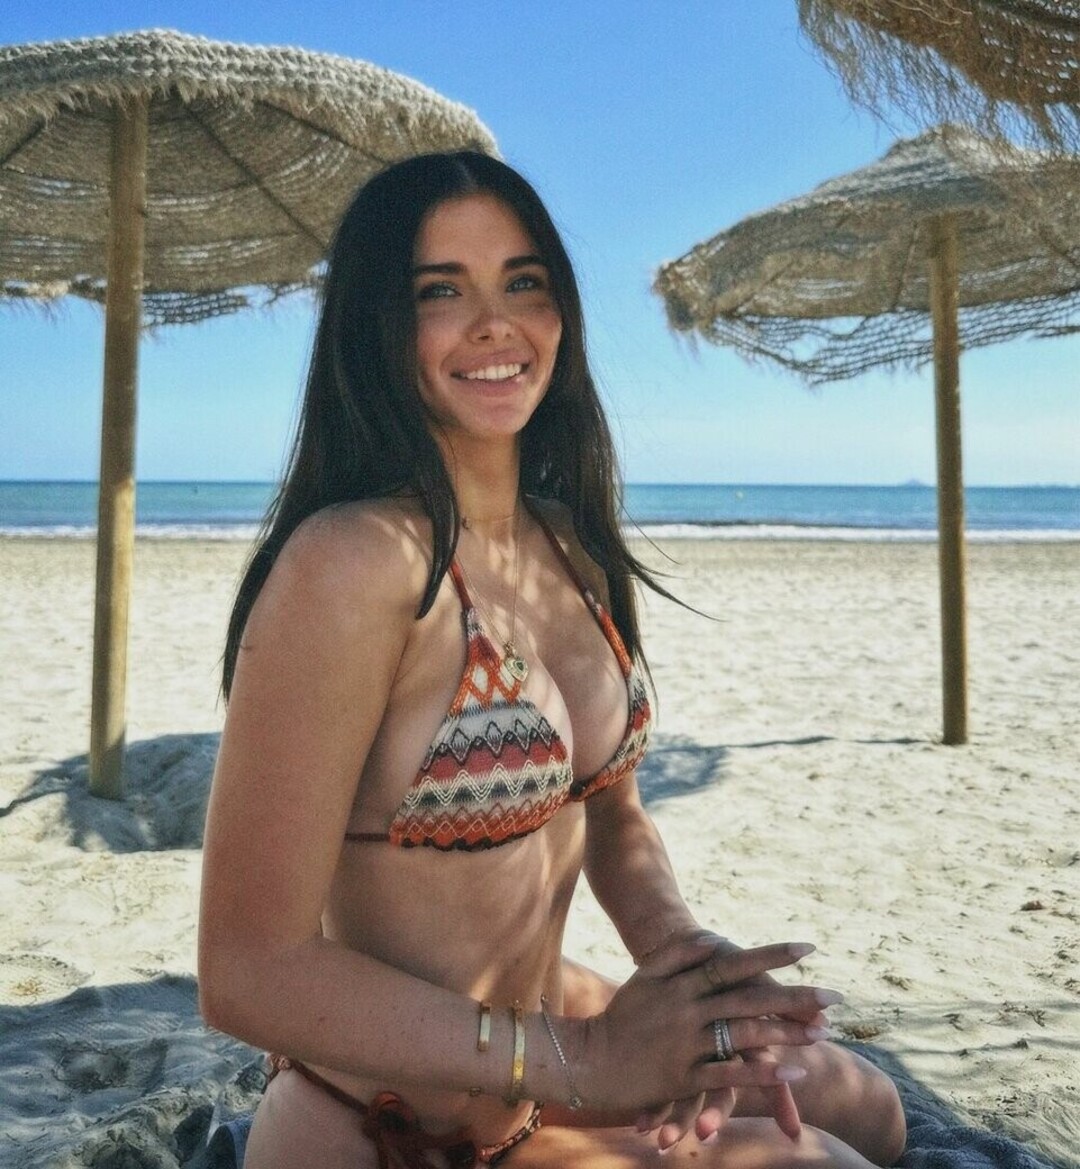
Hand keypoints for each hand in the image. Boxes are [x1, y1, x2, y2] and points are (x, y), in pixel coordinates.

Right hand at [578, 934, 836, 1119]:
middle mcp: (688, 1009)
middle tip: (833, 996)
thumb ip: (678, 955)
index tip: (807, 949)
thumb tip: (712, 943)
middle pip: (749, 999)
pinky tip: (790, 1071)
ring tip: (821, 1033)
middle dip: (794, 997)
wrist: (588, 1058)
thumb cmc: (621, 1015)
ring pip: (744, 1035)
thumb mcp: (645, 975)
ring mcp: (686, 1043)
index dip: (771, 955)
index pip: (734, 964)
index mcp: (682, 982)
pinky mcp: (683, 1076)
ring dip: (786, 1034)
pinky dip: (760, 1071)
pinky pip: (728, 1073)